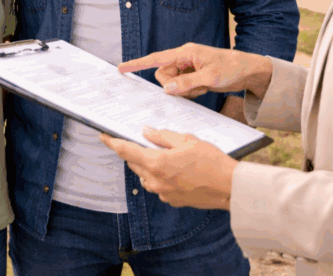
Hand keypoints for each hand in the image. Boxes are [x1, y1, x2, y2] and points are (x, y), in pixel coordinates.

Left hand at [100, 127, 236, 209]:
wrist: (229, 188)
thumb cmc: (211, 161)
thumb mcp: (186, 140)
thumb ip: (162, 136)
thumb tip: (146, 132)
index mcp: (156, 163)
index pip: (126, 151)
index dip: (112, 142)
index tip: (103, 136)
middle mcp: (155, 180)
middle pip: (134, 164)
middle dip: (134, 152)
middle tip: (141, 140)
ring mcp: (163, 193)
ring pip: (145, 175)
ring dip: (147, 164)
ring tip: (162, 153)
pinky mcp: (171, 200)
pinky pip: (157, 185)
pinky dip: (159, 175)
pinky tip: (174, 168)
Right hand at [117, 43, 272, 99]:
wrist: (249, 71)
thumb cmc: (232, 68)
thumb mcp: (210, 78)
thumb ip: (186, 83)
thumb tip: (167, 89)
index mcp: (185, 53)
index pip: (156, 58)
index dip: (138, 64)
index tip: (121, 68)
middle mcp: (184, 58)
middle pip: (163, 75)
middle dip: (174, 86)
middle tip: (195, 88)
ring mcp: (188, 68)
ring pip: (172, 84)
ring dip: (184, 90)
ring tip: (202, 88)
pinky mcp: (193, 76)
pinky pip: (182, 87)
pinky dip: (191, 91)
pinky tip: (204, 89)